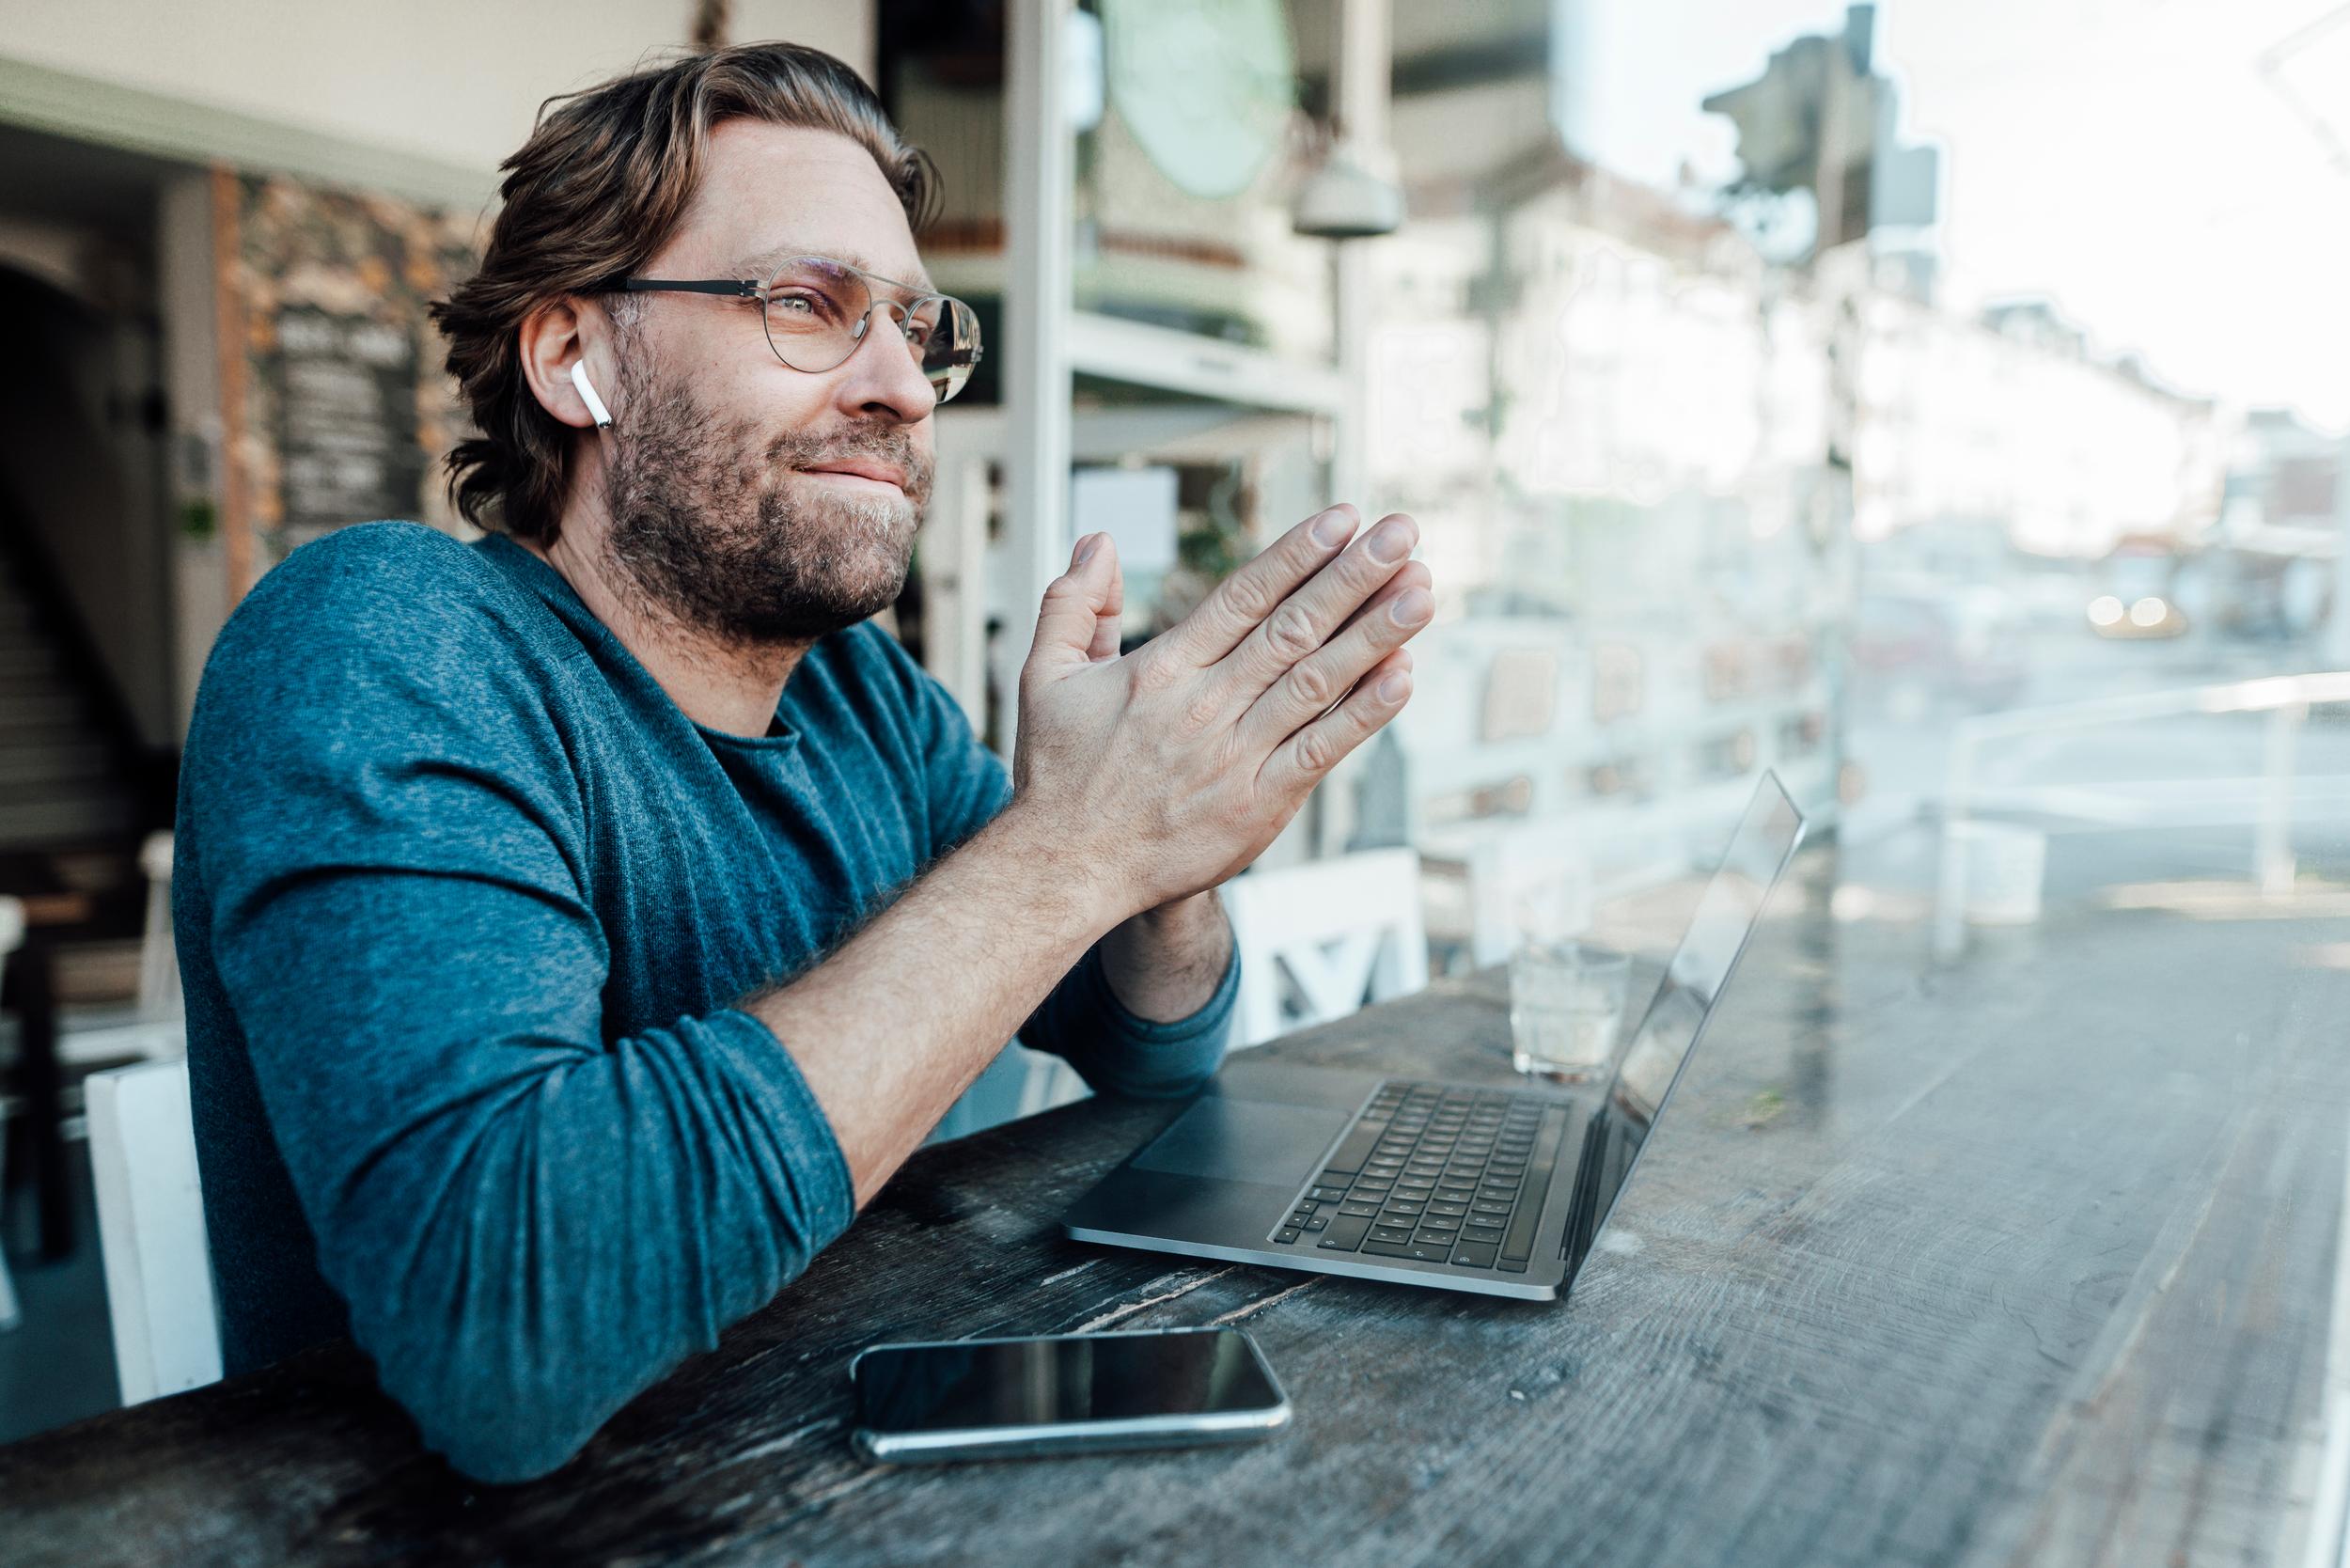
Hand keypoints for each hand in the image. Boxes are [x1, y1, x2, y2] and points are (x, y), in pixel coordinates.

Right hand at [1008, 503, 1432, 922]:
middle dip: (1354, 576)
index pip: (1243, 597)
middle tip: (1404, 533)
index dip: (1298, 555)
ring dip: (1375, 634)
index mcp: (1162, 669)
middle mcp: (1205, 707)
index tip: (1344, 518)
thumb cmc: (1059, 774)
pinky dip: (1364, 713)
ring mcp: (1236, 757)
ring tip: (1421, 590)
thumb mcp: (1045, 676)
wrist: (1067, 870)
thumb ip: (1073, 603)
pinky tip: (1403, 674)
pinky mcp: (1258, 805)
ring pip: (1317, 683)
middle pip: (1293, 628)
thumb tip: (1099, 541)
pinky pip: (1321, 750)